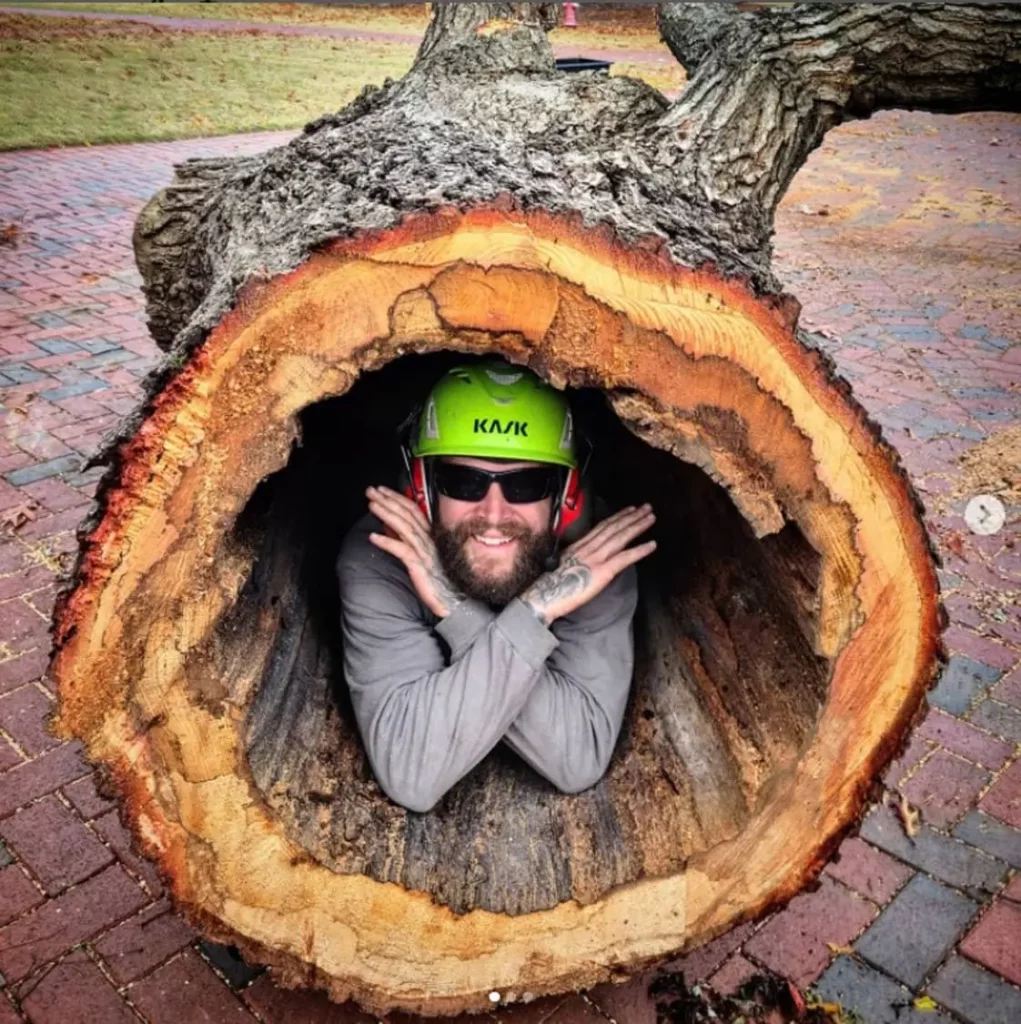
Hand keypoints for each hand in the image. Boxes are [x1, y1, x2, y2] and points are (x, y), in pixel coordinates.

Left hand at [365, 485, 464, 618]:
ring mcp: (425, 552)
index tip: (382, 490)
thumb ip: (404, 539)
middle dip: (388, 500)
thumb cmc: (437, 580)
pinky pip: (402, 550)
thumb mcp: (419, 555)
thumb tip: (387, 526)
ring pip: (404, 527)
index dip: (397, 498)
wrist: (452, 601)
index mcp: (430, 536)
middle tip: (371, 491)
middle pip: (407, 514)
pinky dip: (387, 542)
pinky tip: (373, 537)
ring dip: (387, 514)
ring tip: (371, 505)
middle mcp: (429, 540)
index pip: (413, 510)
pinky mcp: (420, 566)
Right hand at [522, 504, 655, 625]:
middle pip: (614, 527)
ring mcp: (596, 558)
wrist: (544, 596)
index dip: (618, 517)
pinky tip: (652, 544)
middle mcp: (589, 547)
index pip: (602, 527)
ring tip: (651, 517)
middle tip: (647, 507)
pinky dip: (640, 550)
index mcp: (579, 545)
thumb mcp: (563, 564)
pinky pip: (625, 558)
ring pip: (621, 537)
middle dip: (632, 516)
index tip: (629, 509)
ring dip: (638, 526)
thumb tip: (588, 559)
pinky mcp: (603, 571)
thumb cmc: (551, 585)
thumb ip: (578, 558)